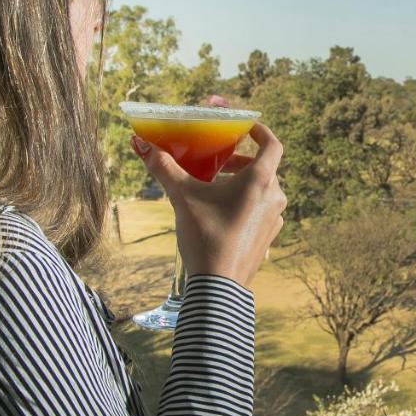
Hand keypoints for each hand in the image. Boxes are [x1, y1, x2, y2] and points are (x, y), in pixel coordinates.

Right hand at [131, 122, 285, 287]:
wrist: (218, 287)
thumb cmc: (205, 237)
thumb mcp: (182, 197)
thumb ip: (164, 168)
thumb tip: (141, 144)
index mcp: (260, 181)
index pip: (272, 144)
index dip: (260, 132)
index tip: (245, 128)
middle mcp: (274, 197)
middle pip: (264, 168)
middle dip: (240, 162)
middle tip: (218, 163)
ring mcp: (274, 218)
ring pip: (262, 190)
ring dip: (242, 183)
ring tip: (214, 188)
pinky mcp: (269, 236)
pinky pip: (261, 210)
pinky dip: (246, 203)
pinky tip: (221, 213)